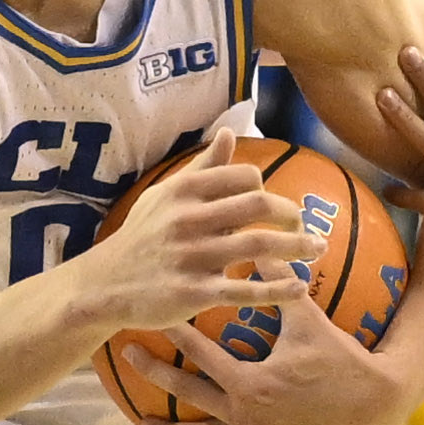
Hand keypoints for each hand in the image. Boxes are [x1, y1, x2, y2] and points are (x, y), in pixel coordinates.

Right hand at [74, 154, 307, 339]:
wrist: (106, 284)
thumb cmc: (143, 236)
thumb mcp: (165, 196)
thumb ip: (203, 167)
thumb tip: (231, 132)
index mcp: (185, 191)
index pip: (246, 177)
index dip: (267, 189)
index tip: (274, 208)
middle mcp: (189, 219)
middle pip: (259, 205)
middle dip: (292, 214)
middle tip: (306, 226)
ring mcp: (192, 256)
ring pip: (259, 246)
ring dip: (296, 247)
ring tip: (317, 250)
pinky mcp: (194, 292)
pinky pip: (245, 290)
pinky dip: (277, 289)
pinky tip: (300, 288)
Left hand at [136, 293, 412, 424]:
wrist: (374, 402)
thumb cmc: (342, 358)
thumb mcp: (307, 319)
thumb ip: (278, 283)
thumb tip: (258, 242)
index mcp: (249, 386)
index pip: (200, 355)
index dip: (175, 334)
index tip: (154, 316)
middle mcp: (245, 418)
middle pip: (187, 398)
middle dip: (154, 374)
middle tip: (127, 355)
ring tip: (143, 421)